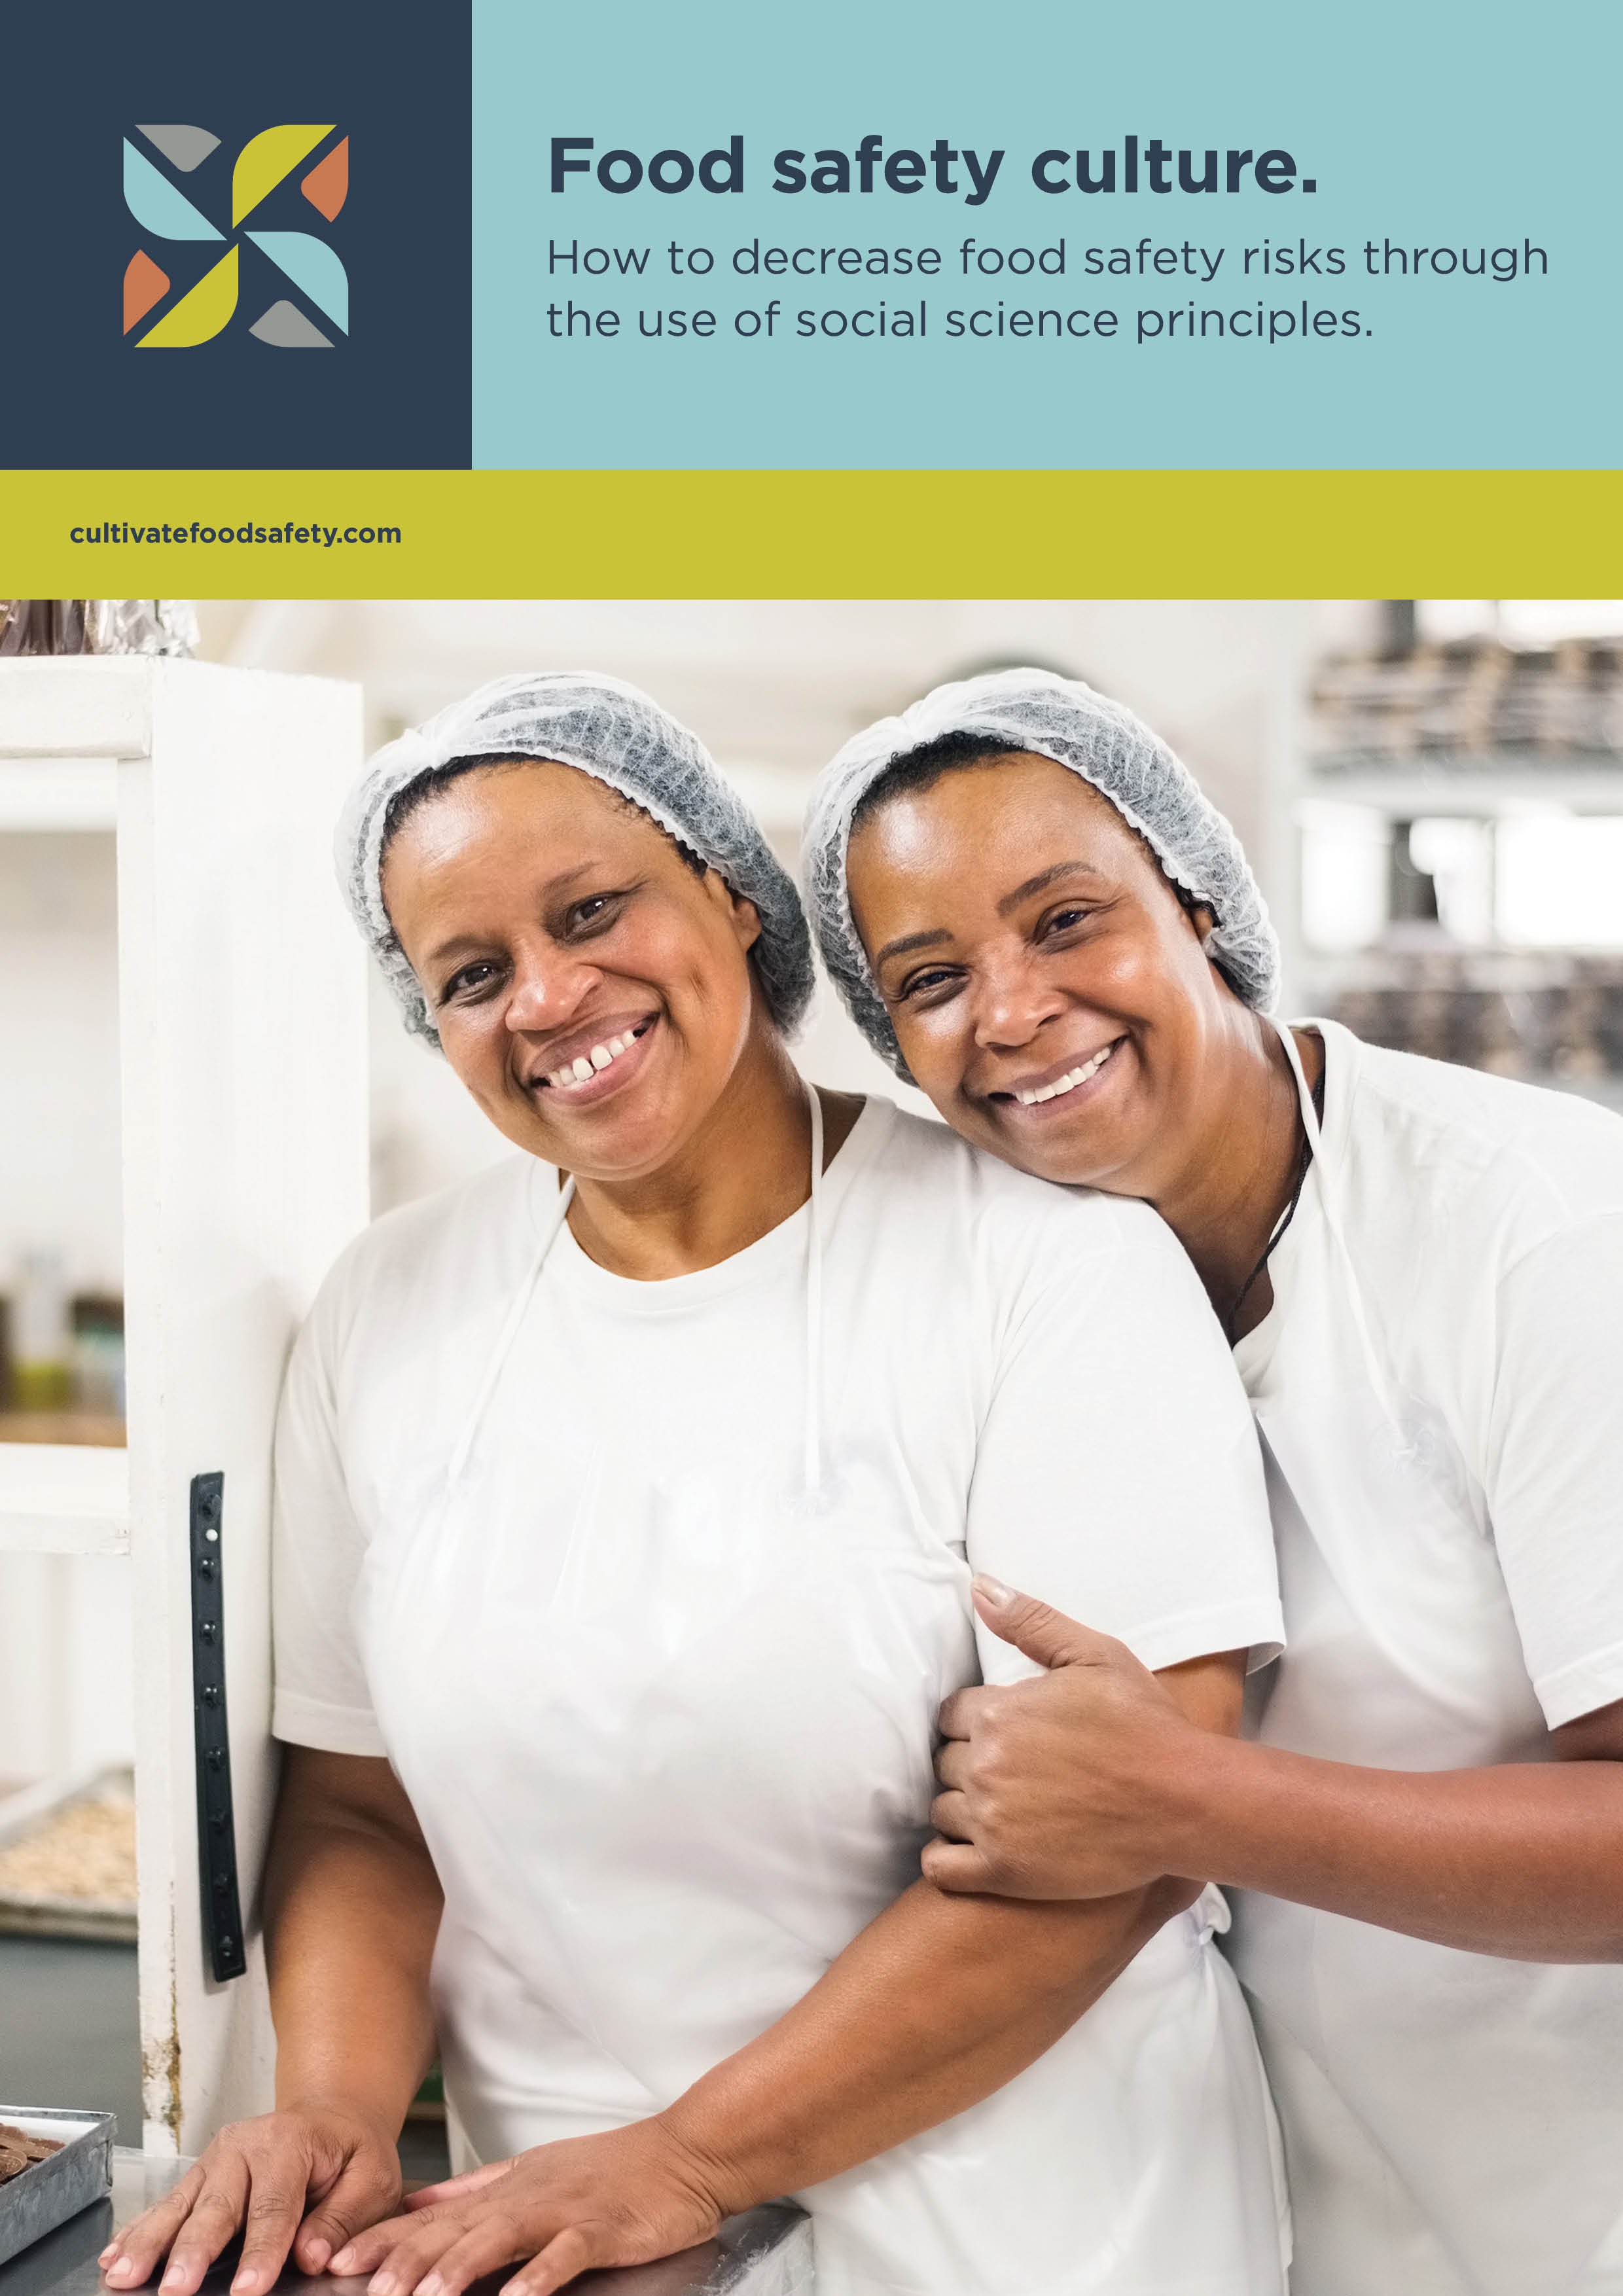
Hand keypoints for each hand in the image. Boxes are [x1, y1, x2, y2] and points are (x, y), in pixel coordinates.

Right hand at [101, 2102, 401, 2293]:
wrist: (331, 2115)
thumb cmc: (351, 2153)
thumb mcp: (373, 2176)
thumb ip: (344, 2216)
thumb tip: (311, 2256)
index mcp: (293, 2143)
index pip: (276, 2206)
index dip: (261, 2252)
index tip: (248, 2290)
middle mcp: (247, 2147)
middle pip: (218, 2207)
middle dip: (193, 2251)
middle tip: (175, 2289)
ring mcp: (216, 2160)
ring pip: (181, 2206)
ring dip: (151, 2244)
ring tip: (124, 2276)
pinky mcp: (199, 2176)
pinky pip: (167, 2205)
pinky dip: (139, 2232)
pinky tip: (115, 2257)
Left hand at [327, 2119, 726, 2295]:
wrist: (683, 2152)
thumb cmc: (608, 2169)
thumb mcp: (530, 2171)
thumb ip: (470, 2189)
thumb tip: (414, 2202)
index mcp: (506, 2190)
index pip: (435, 2216)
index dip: (385, 2238)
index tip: (338, 2258)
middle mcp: (526, 2198)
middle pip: (456, 2230)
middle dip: (406, 2259)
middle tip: (360, 2285)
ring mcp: (564, 2211)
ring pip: (500, 2238)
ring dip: (458, 2267)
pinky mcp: (602, 2227)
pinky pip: (566, 2253)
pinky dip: (541, 2274)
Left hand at [922, 1579, 1218, 1898]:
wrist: (1185, 1800)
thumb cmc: (1146, 1725)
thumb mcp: (1096, 1655)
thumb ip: (1031, 1620)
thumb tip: (979, 1586)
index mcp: (999, 1713)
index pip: (950, 1715)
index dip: (973, 1721)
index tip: (1001, 1732)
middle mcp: (986, 1766)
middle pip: (944, 1761)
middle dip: (969, 1761)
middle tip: (1008, 1771)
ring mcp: (992, 1821)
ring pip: (942, 1810)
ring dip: (962, 1807)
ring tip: (1000, 1808)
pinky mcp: (1005, 1871)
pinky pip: (941, 1867)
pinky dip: (946, 1859)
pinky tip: (973, 1849)